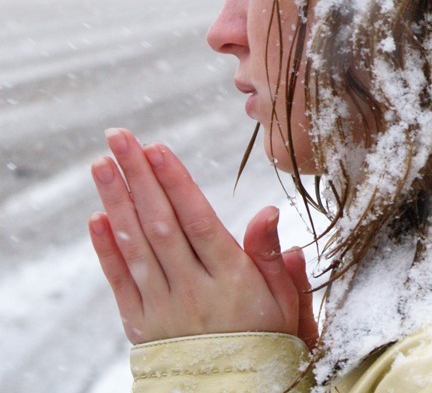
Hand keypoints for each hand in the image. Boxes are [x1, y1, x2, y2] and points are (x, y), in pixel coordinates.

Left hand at [88, 128, 317, 348]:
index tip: (157, 148)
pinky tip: (98, 218)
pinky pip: (121, 283)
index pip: (197, 221)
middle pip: (161, 224)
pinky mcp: (143, 326)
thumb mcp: (287, 300)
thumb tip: (268, 212)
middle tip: (120, 137)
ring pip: (136, 247)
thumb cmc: (270, 340)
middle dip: (139, 176)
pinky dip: (107, 250)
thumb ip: (272, 256)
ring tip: (102, 164)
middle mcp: (193, 290)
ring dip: (117, 201)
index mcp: (231, 279)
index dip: (176, 183)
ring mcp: (164, 308)